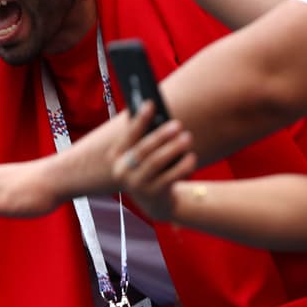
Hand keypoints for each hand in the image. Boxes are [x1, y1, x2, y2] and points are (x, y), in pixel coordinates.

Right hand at [107, 103, 196, 221]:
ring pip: (156, 162)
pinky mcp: (152, 195)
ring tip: (187, 137)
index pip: (128, 136)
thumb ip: (145, 139)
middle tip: (177, 124)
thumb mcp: (141, 156)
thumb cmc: (150, 170)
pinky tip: (191, 156)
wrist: (156, 202)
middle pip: (143, 149)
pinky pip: (169, 177)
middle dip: (160, 135)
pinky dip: (181, 166)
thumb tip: (159, 116)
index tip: (150, 104)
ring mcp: (136, 185)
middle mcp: (122, 172)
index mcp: (116, 157)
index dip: (139, 120)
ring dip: (173, 148)